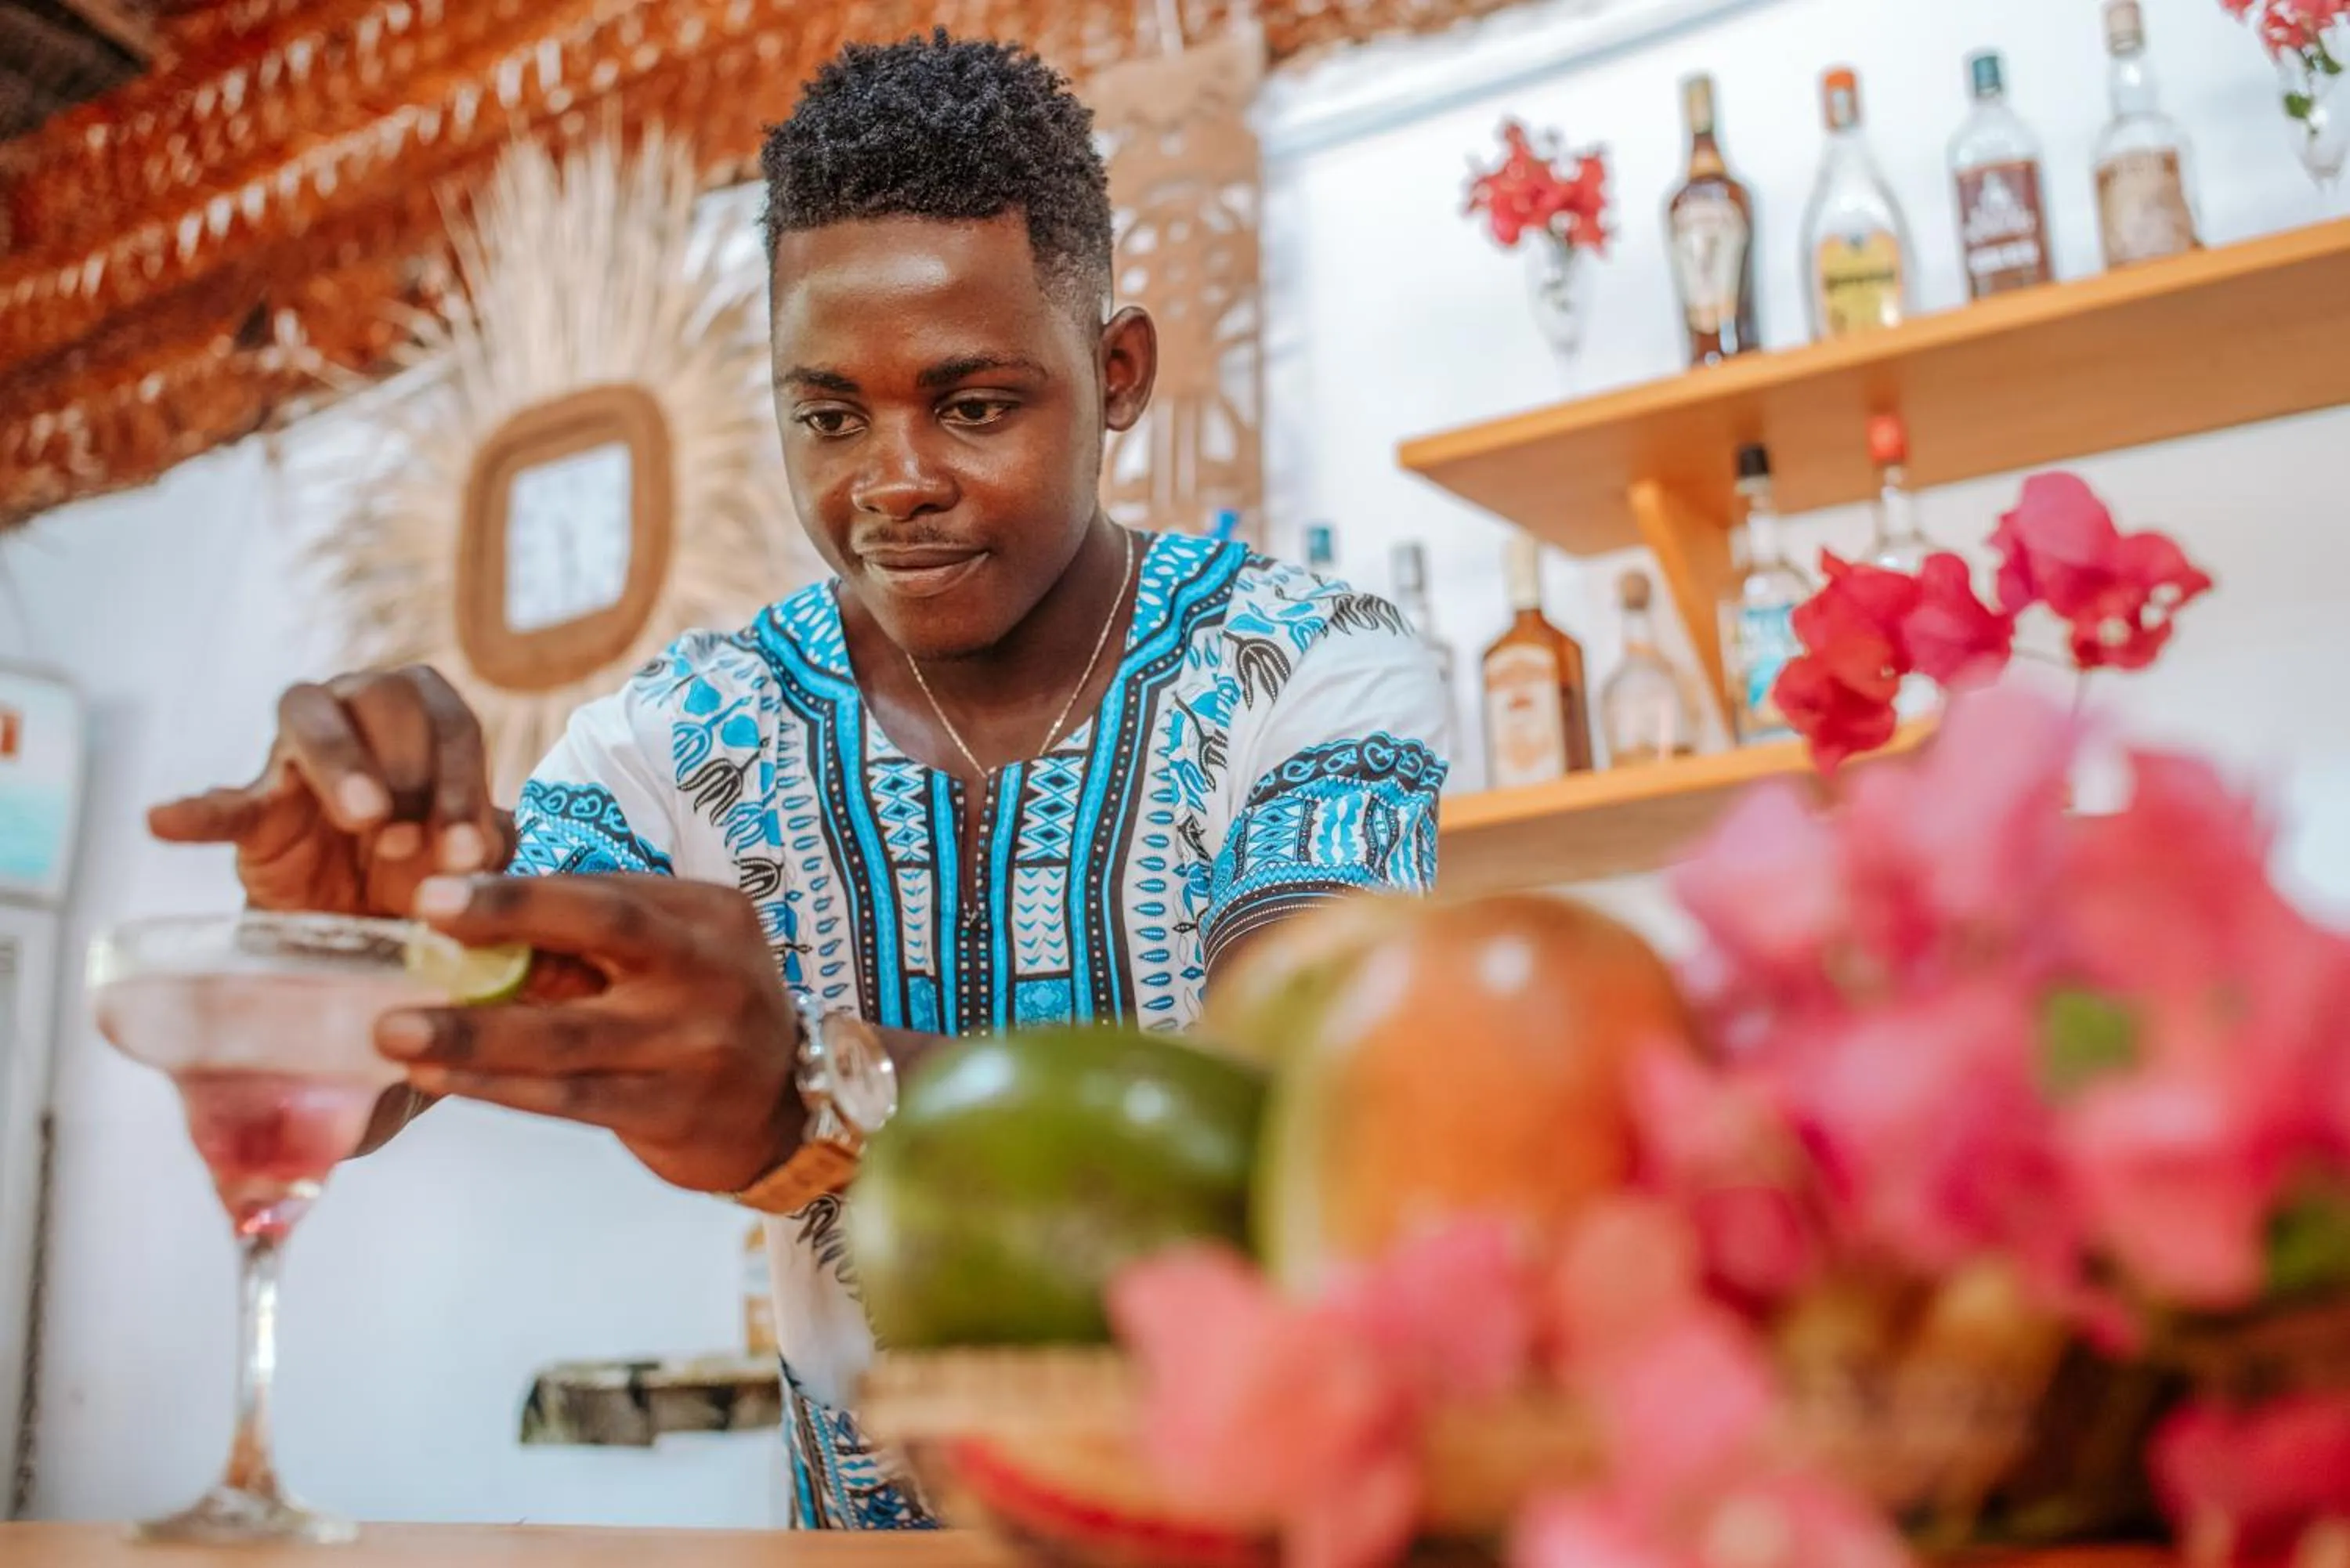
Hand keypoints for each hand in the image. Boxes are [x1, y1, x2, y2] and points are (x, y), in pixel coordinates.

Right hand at [148, 666, 508, 917]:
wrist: (366, 924)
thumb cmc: (428, 870)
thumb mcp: (473, 858)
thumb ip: (498, 847)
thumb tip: (513, 858)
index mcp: (426, 716)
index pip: (451, 720)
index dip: (463, 782)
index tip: (471, 851)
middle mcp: (361, 712)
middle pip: (387, 695)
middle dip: (412, 768)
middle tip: (414, 840)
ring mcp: (299, 755)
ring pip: (311, 715)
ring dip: (343, 763)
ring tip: (363, 819)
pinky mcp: (255, 810)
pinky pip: (222, 801)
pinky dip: (195, 810)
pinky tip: (165, 821)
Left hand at [374, 873, 805, 1193]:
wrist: (786, 1107)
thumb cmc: (704, 1012)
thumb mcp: (675, 954)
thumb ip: (594, 935)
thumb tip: (467, 918)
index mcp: (708, 913)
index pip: (605, 891)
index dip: (519, 891)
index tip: (436, 892)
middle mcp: (712, 969)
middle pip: (605, 932)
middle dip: (510, 922)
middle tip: (421, 923)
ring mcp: (699, 1044)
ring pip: (570, 1035)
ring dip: (474, 1033)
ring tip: (395, 1032)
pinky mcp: (676, 1111)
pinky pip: (572, 1097)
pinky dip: (499, 1087)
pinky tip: (441, 1080)